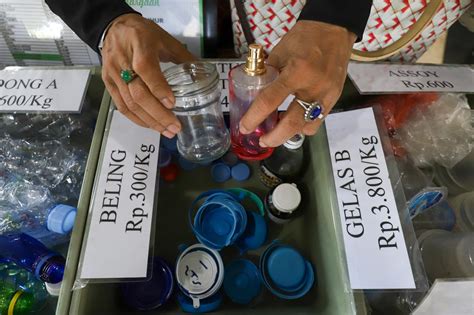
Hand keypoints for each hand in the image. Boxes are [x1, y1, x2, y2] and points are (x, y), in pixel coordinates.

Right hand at [101, 14, 194, 137]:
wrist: (113, 26)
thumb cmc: (143, 33)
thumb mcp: (166, 39)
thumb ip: (184, 57)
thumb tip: (203, 76)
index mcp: (140, 45)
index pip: (146, 69)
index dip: (159, 88)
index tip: (172, 103)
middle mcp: (123, 61)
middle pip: (137, 93)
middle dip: (158, 114)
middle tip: (175, 127)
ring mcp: (113, 74)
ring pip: (129, 103)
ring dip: (149, 121)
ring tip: (167, 131)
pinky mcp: (108, 83)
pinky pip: (121, 106)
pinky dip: (137, 119)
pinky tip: (151, 125)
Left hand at [239, 21, 356, 146]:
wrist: (334, 29)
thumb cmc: (305, 37)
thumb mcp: (280, 51)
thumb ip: (267, 73)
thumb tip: (252, 90)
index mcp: (297, 72)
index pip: (270, 101)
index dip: (254, 117)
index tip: (245, 128)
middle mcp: (314, 87)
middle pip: (292, 124)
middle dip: (275, 138)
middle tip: (263, 140)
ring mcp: (327, 95)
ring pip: (307, 127)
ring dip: (290, 133)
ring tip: (277, 131)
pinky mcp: (335, 98)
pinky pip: (318, 120)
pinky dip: (305, 125)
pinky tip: (295, 120)